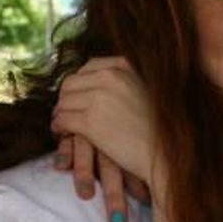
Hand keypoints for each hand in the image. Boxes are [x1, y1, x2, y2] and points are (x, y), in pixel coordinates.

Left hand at [52, 57, 157, 185]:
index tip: (78, 96)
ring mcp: (98, 98)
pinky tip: (62, 133)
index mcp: (124, 67)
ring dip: (60, 113)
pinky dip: (59, 127)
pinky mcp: (90, 121)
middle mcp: (109, 77)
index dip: (80, 83)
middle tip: (66, 112)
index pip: (89, 67)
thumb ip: (123, 83)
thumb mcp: (144, 93)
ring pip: (64, 101)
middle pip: (71, 83)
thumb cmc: (158, 130)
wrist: (163, 155)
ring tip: (63, 125)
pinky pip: (63, 119)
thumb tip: (98, 86)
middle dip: (66, 98)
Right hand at [53, 135, 151, 221]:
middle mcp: (108, 141)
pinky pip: (66, 142)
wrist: (92, 98)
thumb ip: (139, 166)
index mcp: (125, 145)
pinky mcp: (70, 130)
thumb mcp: (130, 142)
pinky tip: (61, 167)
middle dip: (115, 197)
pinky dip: (64, 154)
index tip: (147, 206)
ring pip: (87, 155)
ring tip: (85, 196)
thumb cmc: (116, 129)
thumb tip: (156, 196)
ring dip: (85, 176)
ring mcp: (88, 135)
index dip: (140, 188)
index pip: (135, 169)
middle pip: (112, 170)